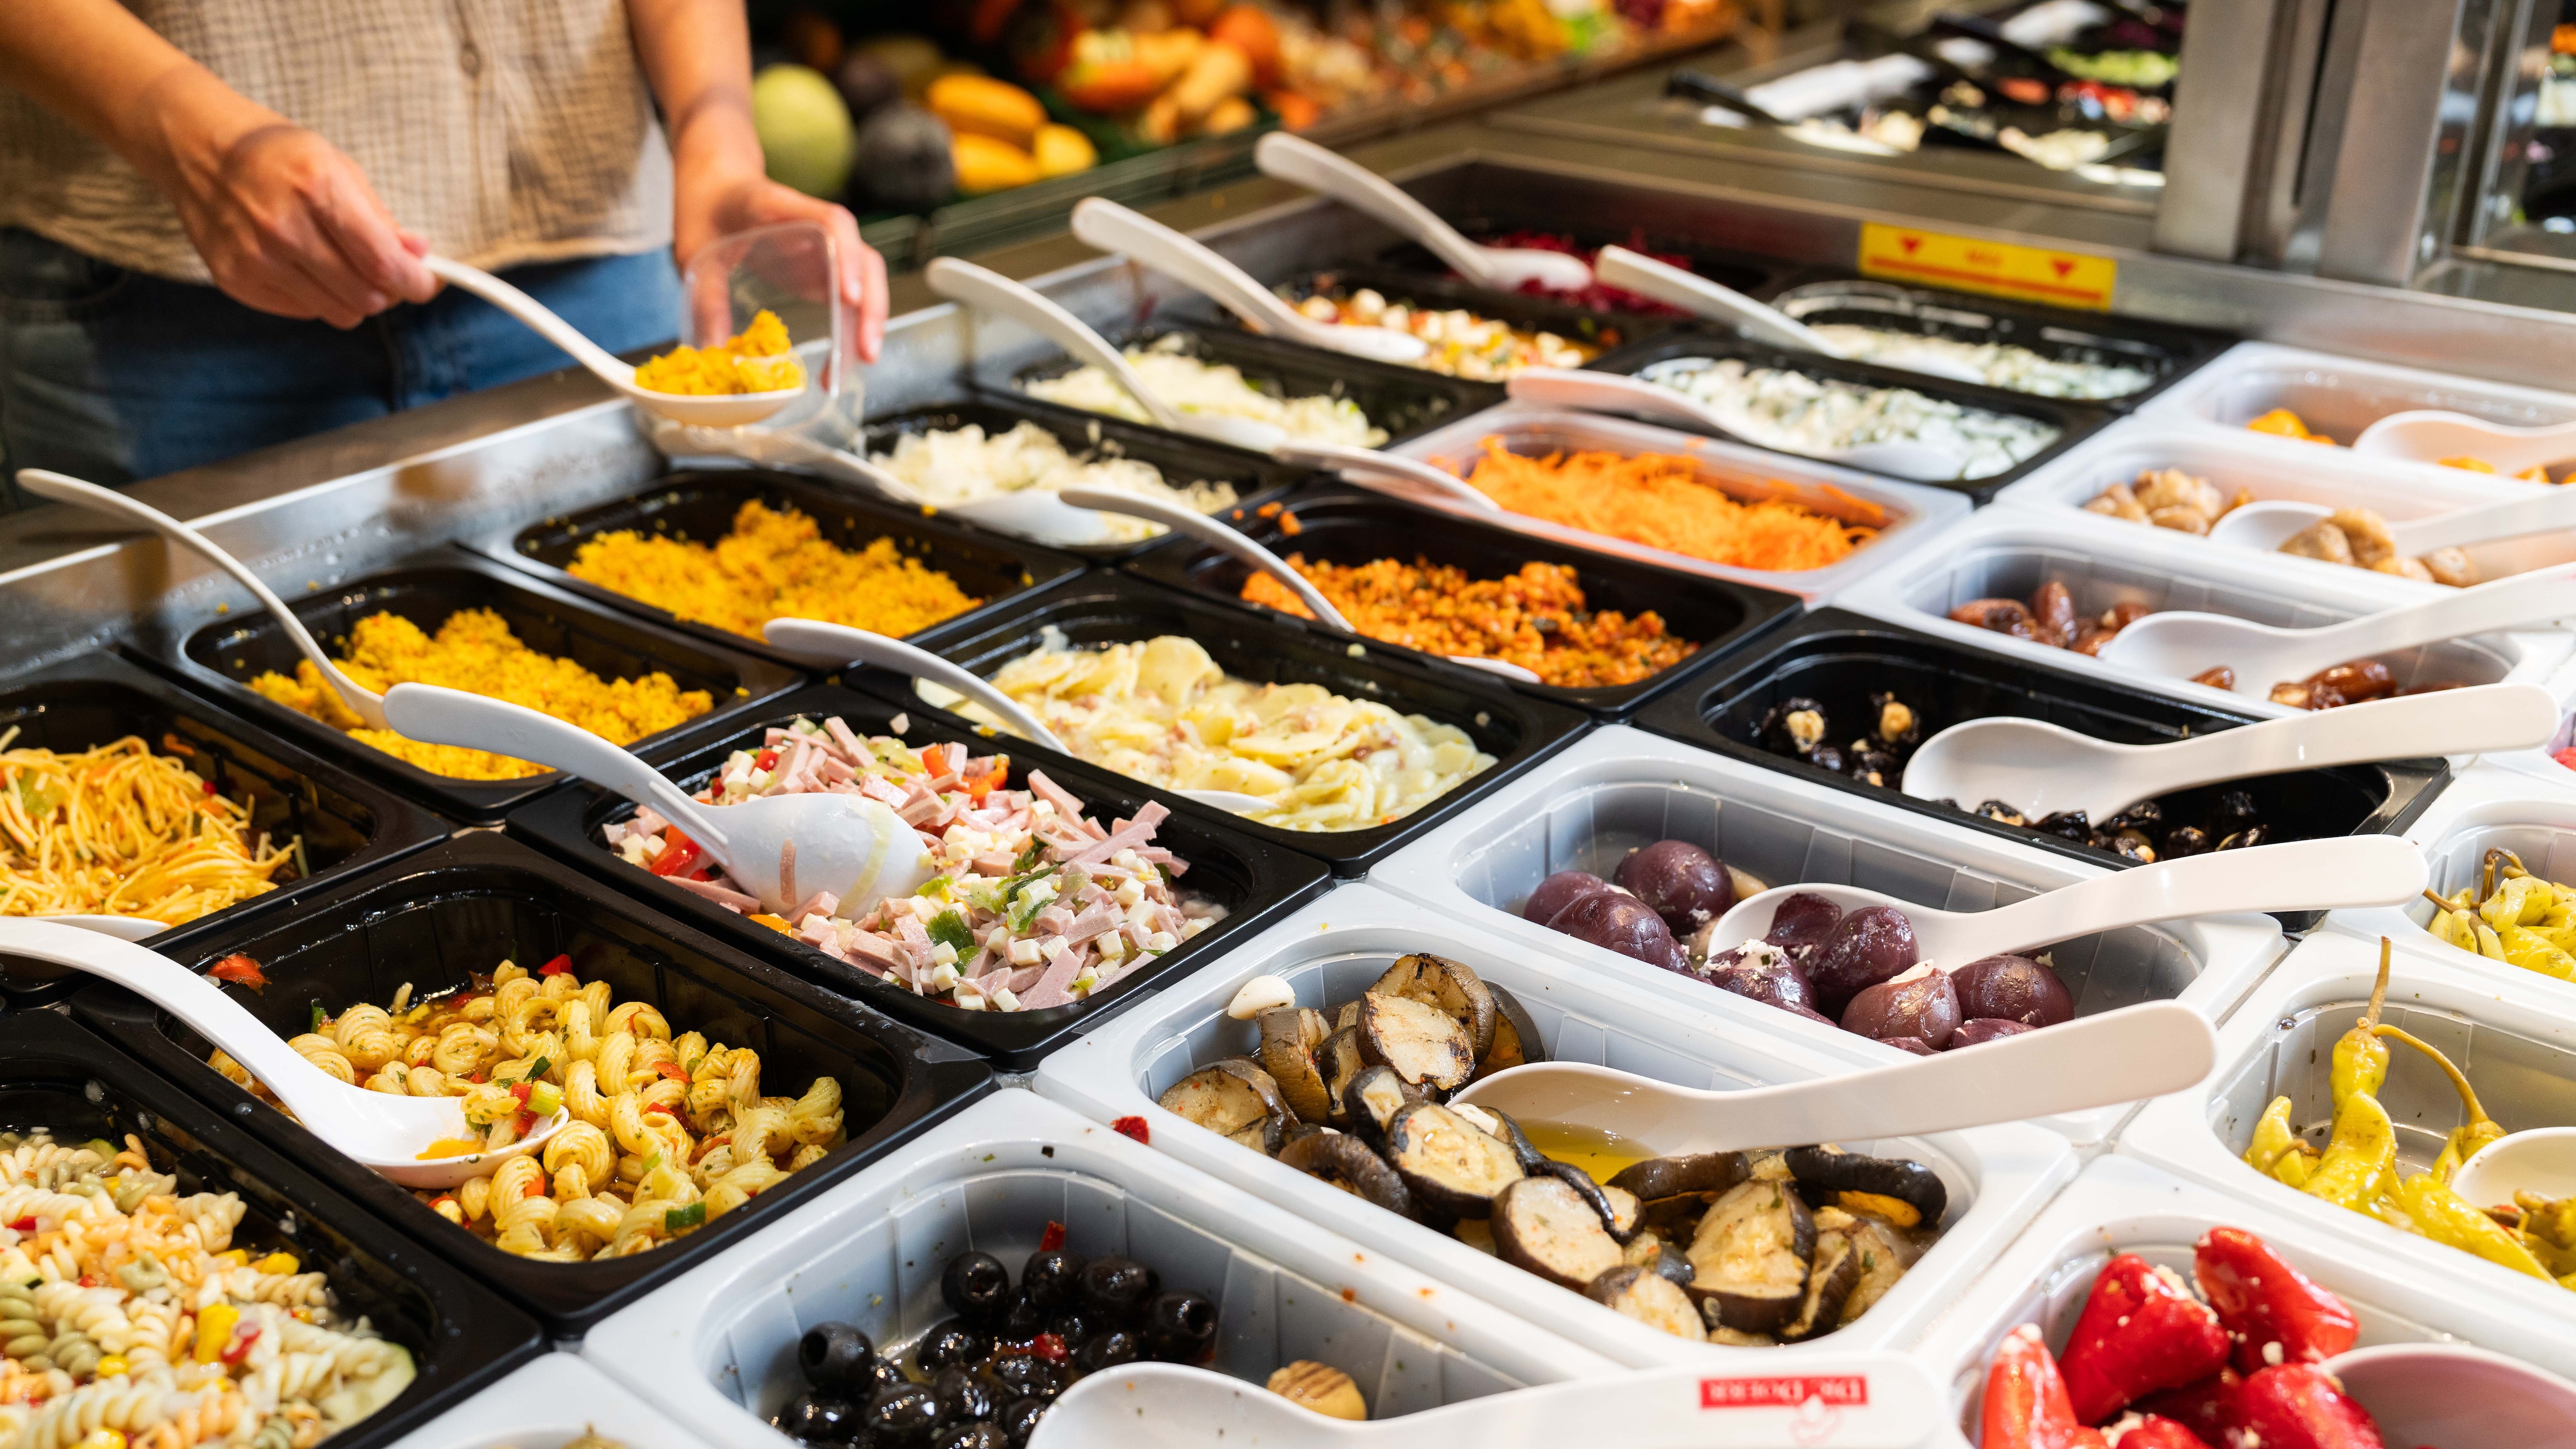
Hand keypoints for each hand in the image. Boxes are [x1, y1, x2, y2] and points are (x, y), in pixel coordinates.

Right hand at [157, 93, 438, 327]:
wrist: (199, 151)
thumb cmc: (278, 156)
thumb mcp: (338, 167)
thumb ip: (381, 218)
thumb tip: (418, 255)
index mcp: (316, 189)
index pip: (383, 263)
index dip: (416, 283)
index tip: (426, 283)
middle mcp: (283, 227)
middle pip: (366, 296)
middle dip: (388, 290)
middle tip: (385, 272)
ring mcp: (254, 257)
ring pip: (339, 312)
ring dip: (354, 297)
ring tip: (344, 266)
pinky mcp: (235, 279)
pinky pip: (304, 311)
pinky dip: (317, 297)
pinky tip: (304, 266)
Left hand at [675, 161, 888, 361]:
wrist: (718, 185)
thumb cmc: (707, 208)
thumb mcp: (694, 249)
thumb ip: (706, 296)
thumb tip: (714, 352)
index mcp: (782, 208)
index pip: (832, 223)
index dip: (847, 256)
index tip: (849, 296)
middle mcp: (817, 226)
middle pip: (864, 259)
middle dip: (872, 306)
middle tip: (865, 352)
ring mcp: (826, 249)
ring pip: (865, 281)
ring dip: (868, 321)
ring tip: (858, 362)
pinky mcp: (824, 269)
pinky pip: (848, 298)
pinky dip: (850, 327)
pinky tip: (842, 359)